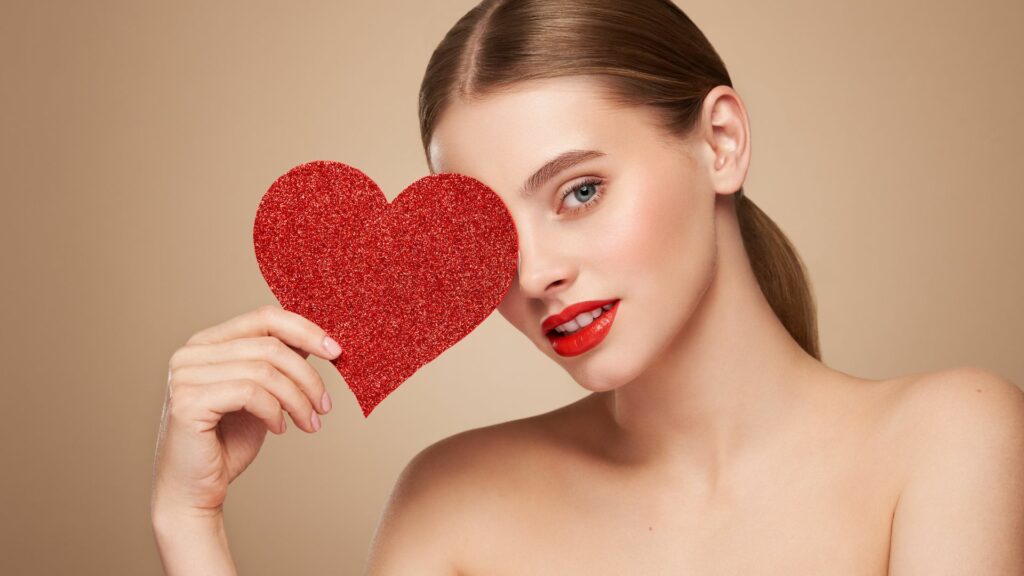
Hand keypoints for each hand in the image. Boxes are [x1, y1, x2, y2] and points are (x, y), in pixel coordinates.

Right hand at [151, 304, 341, 518]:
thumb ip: (279, 364)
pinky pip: (250, 393)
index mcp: (207, 342)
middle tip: (325, 406)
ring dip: (298, 399)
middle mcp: (191, 353)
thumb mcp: (263, 395)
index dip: (306, 330)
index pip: (265, 317)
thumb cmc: (227, 443)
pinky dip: (275, 411)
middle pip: (270, 345)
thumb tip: (318, 341)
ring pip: (265, 370)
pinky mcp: (187, 402)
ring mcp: (185, 376)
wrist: (194, 491)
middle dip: (308, 377)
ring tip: (309, 422)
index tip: (336, 352)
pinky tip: (279, 429)